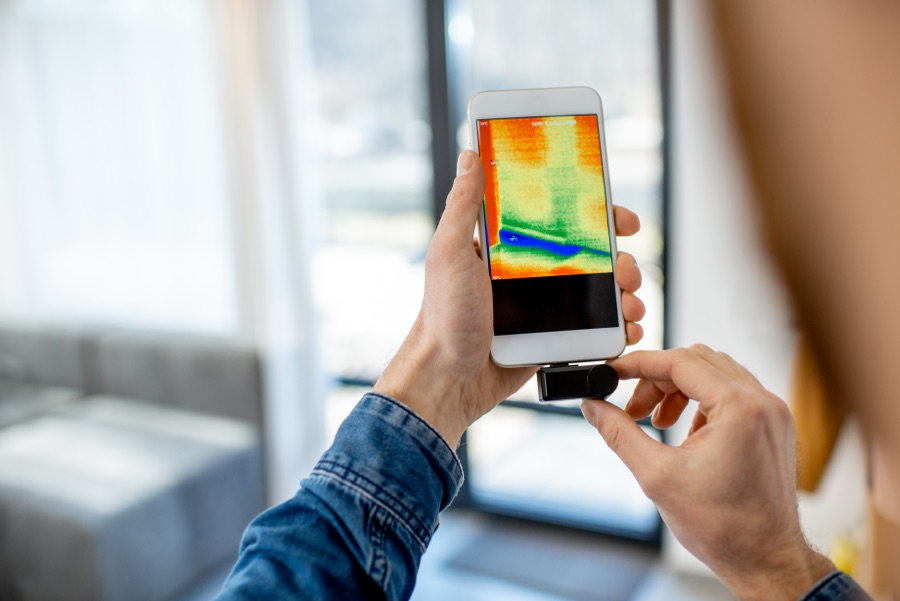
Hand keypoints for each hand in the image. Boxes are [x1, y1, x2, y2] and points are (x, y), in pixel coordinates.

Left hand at [375, 150, 645, 446]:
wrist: (447, 378)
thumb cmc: (442, 316)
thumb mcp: (449, 252)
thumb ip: (462, 205)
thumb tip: (470, 155)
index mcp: (508, 247)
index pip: (561, 219)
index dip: (596, 216)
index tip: (622, 221)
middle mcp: (529, 273)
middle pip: (591, 256)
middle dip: (621, 260)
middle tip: (626, 272)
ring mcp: (543, 307)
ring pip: (600, 291)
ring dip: (627, 294)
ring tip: (631, 306)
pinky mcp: (551, 337)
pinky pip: (594, 328)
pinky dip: (619, 328)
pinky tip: (629, 330)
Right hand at [582, 346, 833, 599]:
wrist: (765, 560)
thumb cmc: (724, 527)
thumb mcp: (657, 476)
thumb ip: (619, 433)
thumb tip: (593, 406)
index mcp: (740, 408)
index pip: (680, 362)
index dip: (639, 364)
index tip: (613, 371)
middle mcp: (763, 402)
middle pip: (697, 361)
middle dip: (657, 379)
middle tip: (633, 409)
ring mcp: (772, 412)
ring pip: (715, 373)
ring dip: (678, 389)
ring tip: (656, 422)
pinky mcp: (773, 424)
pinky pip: (731, 393)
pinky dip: (701, 402)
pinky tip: (684, 433)